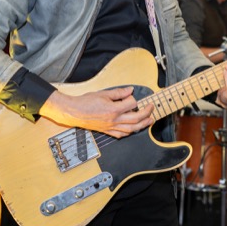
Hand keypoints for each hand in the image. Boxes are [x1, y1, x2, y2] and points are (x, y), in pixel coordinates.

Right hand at [39, 86, 153, 137]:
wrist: (74, 112)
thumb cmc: (86, 102)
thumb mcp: (104, 93)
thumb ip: (119, 93)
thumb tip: (130, 90)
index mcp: (114, 109)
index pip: (132, 104)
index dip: (134, 98)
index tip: (133, 95)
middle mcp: (114, 120)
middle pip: (136, 119)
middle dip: (147, 113)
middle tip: (151, 108)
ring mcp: (111, 127)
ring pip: (131, 129)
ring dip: (142, 125)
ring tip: (149, 120)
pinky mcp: (107, 131)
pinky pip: (122, 134)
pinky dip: (130, 132)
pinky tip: (133, 128)